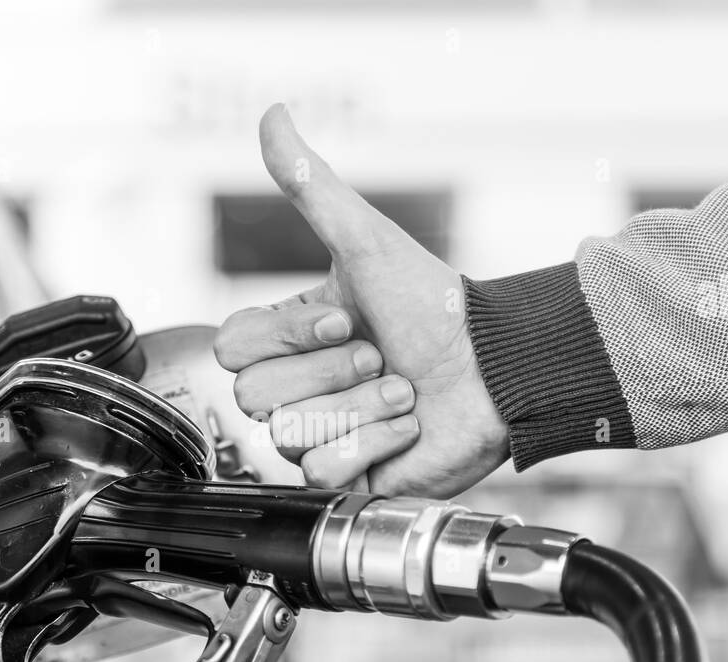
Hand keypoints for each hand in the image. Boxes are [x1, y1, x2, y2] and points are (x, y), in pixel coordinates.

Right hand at [214, 104, 508, 497]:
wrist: (495, 369)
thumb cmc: (432, 306)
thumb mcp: (365, 241)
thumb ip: (311, 184)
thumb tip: (272, 114)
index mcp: (288, 340)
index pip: (232, 349)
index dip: (287, 337)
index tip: (345, 317)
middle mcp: (295, 390)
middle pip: (254, 397)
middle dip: (331, 373)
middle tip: (381, 356)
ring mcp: (318, 437)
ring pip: (289, 436)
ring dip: (361, 407)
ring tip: (403, 392)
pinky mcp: (347, 479)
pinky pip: (324, 472)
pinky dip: (375, 445)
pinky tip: (407, 428)